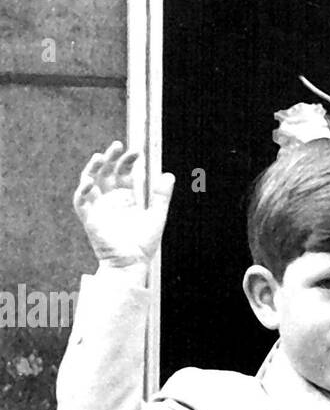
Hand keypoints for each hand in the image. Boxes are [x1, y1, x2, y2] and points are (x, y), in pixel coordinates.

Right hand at [73, 142, 174, 269]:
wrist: (132, 263)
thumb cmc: (143, 243)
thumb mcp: (156, 215)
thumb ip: (161, 196)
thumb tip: (169, 174)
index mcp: (126, 198)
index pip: (124, 173)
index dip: (128, 160)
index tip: (137, 150)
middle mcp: (111, 200)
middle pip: (106, 173)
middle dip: (110, 158)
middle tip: (117, 145)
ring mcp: (99, 208)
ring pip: (90, 182)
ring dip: (92, 169)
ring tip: (99, 156)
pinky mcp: (90, 219)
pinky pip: (81, 202)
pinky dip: (82, 191)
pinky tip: (88, 181)